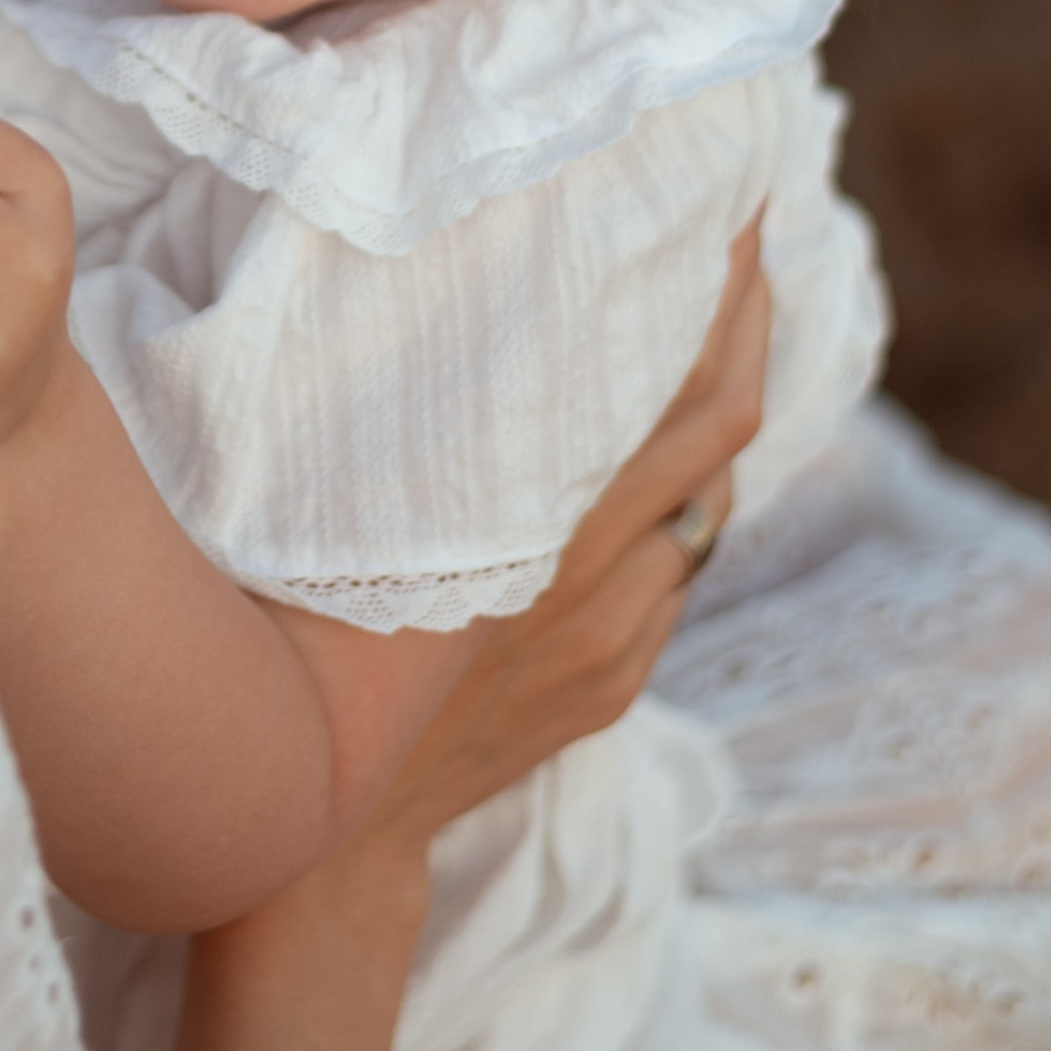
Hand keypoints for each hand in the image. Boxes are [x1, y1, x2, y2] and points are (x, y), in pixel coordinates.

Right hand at [344, 212, 769, 873]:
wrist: (325, 834)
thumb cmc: (302, 634)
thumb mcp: (357, 510)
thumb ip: (424, 421)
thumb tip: (474, 307)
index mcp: (541, 522)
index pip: (693, 399)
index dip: (731, 307)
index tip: (735, 215)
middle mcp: (601, 582)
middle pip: (725, 435)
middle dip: (747, 329)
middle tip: (747, 242)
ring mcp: (617, 641)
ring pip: (706, 508)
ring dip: (711, 422)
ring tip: (700, 338)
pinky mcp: (614, 686)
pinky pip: (670, 574)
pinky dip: (673, 508)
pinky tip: (645, 469)